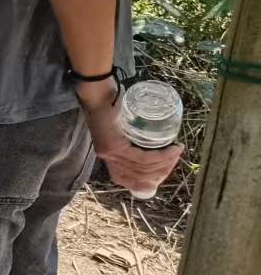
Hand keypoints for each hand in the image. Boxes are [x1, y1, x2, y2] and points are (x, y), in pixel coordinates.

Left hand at [79, 79, 184, 194]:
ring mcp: (110, 154)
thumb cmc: (110, 106)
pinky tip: (172, 150)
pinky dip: (161, 156)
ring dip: (166, 163)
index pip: (128, 180)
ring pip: (144, 169)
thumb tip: (155, 152)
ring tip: (177, 151)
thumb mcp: (119, 129)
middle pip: (139, 178)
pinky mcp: (114, 146)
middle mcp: (107, 159)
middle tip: (176, 158)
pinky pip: (143, 158)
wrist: (97, 93)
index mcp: (108, 157)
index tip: (164, 173)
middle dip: (162, 171)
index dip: (147, 182)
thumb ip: (130, 142)